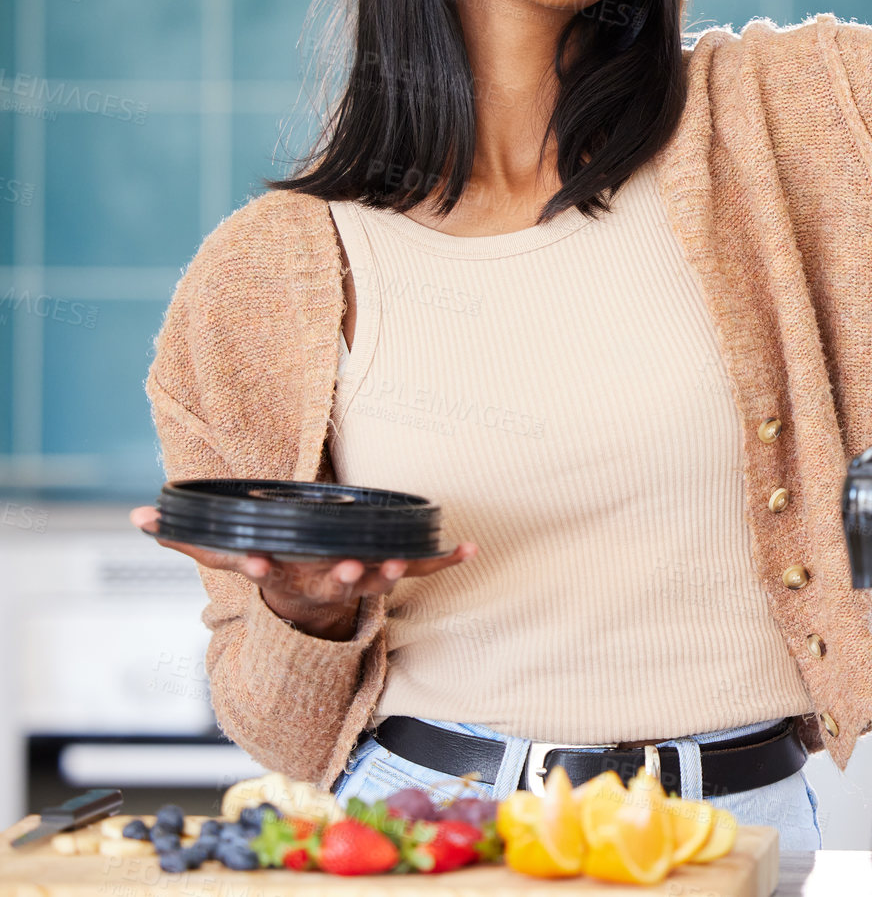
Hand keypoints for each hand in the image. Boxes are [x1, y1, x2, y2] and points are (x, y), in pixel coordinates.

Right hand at [128, 505, 478, 639]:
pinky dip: (445, 560)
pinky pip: (420, 570)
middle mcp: (320, 584)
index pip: (266, 572)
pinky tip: (470, 548)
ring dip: (391, 571)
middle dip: (342, 576)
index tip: (257, 562)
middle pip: (332, 583)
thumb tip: (138, 517)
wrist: (314, 616)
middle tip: (351, 568)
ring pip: (377, 580)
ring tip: (403, 562)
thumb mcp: (230, 558)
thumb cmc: (277, 573)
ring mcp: (358, 584)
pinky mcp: (388, 575)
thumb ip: (189, 538)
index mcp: (282, 577)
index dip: (260, 568)